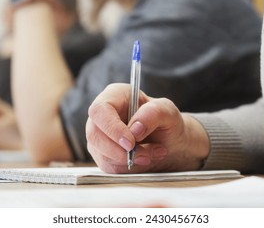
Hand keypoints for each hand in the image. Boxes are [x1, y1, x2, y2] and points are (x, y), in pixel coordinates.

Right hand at [86, 84, 209, 173]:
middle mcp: (102, 115)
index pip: (100, 111)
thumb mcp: (168, 112)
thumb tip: (135, 128)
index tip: (131, 143)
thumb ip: (154, 113)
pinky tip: (144, 159)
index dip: (112, 128)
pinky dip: (128, 167)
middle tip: (146, 154)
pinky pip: (108, 166)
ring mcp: (99, 135)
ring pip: (101, 154)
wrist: (169, 142)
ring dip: (129, 160)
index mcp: (114, 96)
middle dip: (121, 151)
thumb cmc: (166, 121)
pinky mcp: (101, 153)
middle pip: (95, 135)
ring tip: (152, 154)